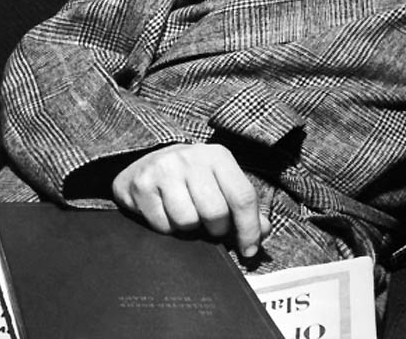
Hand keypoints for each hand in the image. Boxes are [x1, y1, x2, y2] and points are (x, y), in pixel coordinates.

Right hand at [111, 143, 270, 256]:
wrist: (145, 159)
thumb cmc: (190, 176)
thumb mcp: (219, 181)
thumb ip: (242, 206)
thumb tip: (262, 232)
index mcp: (218, 156)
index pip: (242, 196)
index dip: (249, 228)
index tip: (249, 250)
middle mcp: (192, 158)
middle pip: (216, 212)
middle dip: (216, 229)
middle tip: (210, 225)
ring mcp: (165, 169)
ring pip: (188, 221)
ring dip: (189, 228)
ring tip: (186, 213)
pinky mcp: (142, 185)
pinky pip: (162, 226)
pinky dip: (166, 227)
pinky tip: (165, 211)